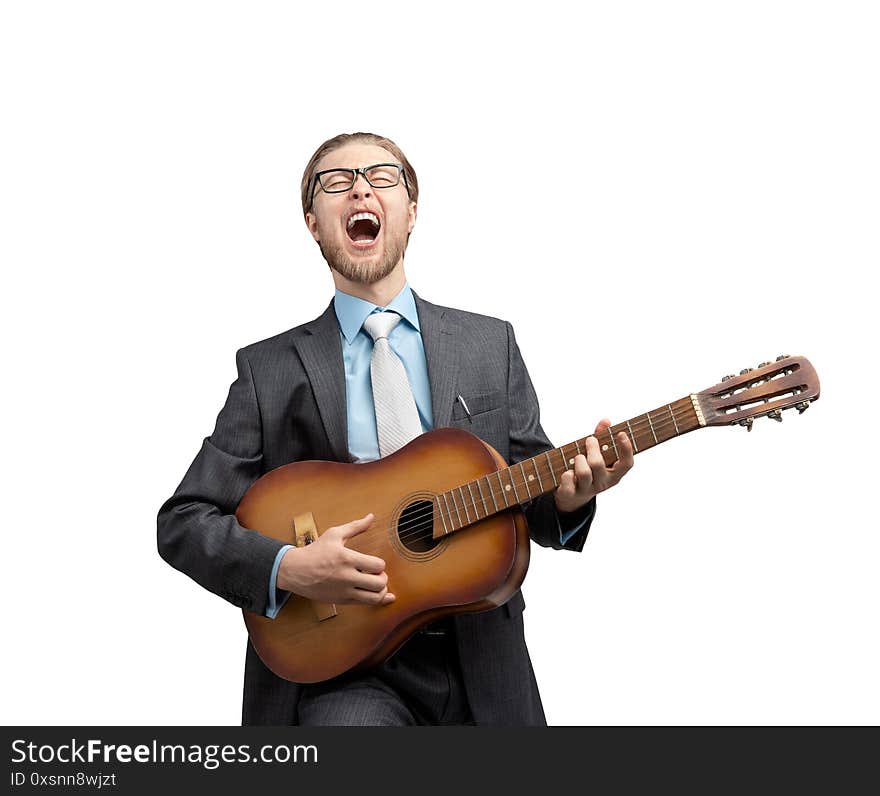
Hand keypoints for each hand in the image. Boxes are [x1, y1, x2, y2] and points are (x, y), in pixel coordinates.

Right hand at [276, 513, 395, 605]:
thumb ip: (355, 526)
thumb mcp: (334, 534)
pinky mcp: (341, 600)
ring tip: (376, 585)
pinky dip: (375, 600)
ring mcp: (344, 591)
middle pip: (378, 583)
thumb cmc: (315, 551)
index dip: (380, 564)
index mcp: (347, 559)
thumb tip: (371, 516)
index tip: (375, 563)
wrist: (296, 571)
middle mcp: (346, 577)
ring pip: (374, 598)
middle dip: (383, 578)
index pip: (377, 565)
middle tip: (378, 574)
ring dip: (381, 592)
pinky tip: (379, 595)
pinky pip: (364, 604)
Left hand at [553, 418, 633, 513]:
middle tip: (589, 440)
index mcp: (614, 474)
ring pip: (583, 473)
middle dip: (592, 448)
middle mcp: (603, 483)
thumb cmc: (588, 470)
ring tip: (578, 457)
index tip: (621, 433)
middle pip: (598, 464)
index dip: (626, 449)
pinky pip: (567, 480)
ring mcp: (587, 490)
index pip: (627, 464)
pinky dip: (566, 473)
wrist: (572, 497)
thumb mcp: (597, 455)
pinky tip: (567, 472)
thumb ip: (601, 438)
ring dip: (579, 460)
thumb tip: (606, 421)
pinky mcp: (571, 493)